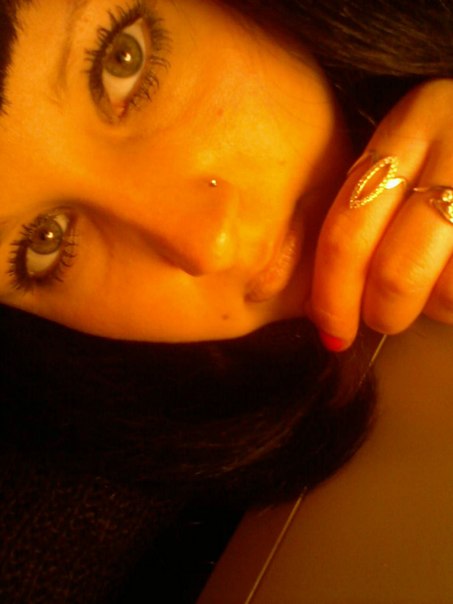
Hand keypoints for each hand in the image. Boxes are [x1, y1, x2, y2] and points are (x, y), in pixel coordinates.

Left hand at [310, 79, 452, 349]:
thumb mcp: (414, 151)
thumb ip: (370, 205)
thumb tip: (329, 299)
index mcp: (410, 124)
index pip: (347, 230)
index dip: (332, 295)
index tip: (331, 330)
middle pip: (395, 271)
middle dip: (382, 313)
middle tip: (383, 319)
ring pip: (450, 289)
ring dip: (438, 308)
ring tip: (443, 286)